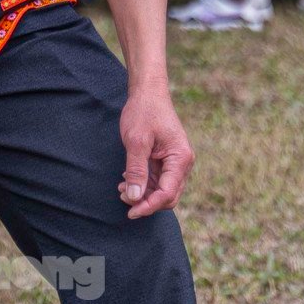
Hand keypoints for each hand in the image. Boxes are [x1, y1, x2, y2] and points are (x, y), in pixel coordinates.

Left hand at [119, 85, 193, 218]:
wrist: (147, 92)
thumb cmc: (144, 111)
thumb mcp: (136, 141)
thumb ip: (136, 170)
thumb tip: (134, 198)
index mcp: (180, 158)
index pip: (167, 193)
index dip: (149, 206)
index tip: (130, 211)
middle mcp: (182, 163)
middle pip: (168, 196)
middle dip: (146, 201)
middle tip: (123, 198)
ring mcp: (175, 162)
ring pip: (162, 190)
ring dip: (143, 193)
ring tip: (121, 188)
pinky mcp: (166, 160)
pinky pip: (157, 180)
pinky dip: (143, 184)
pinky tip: (127, 179)